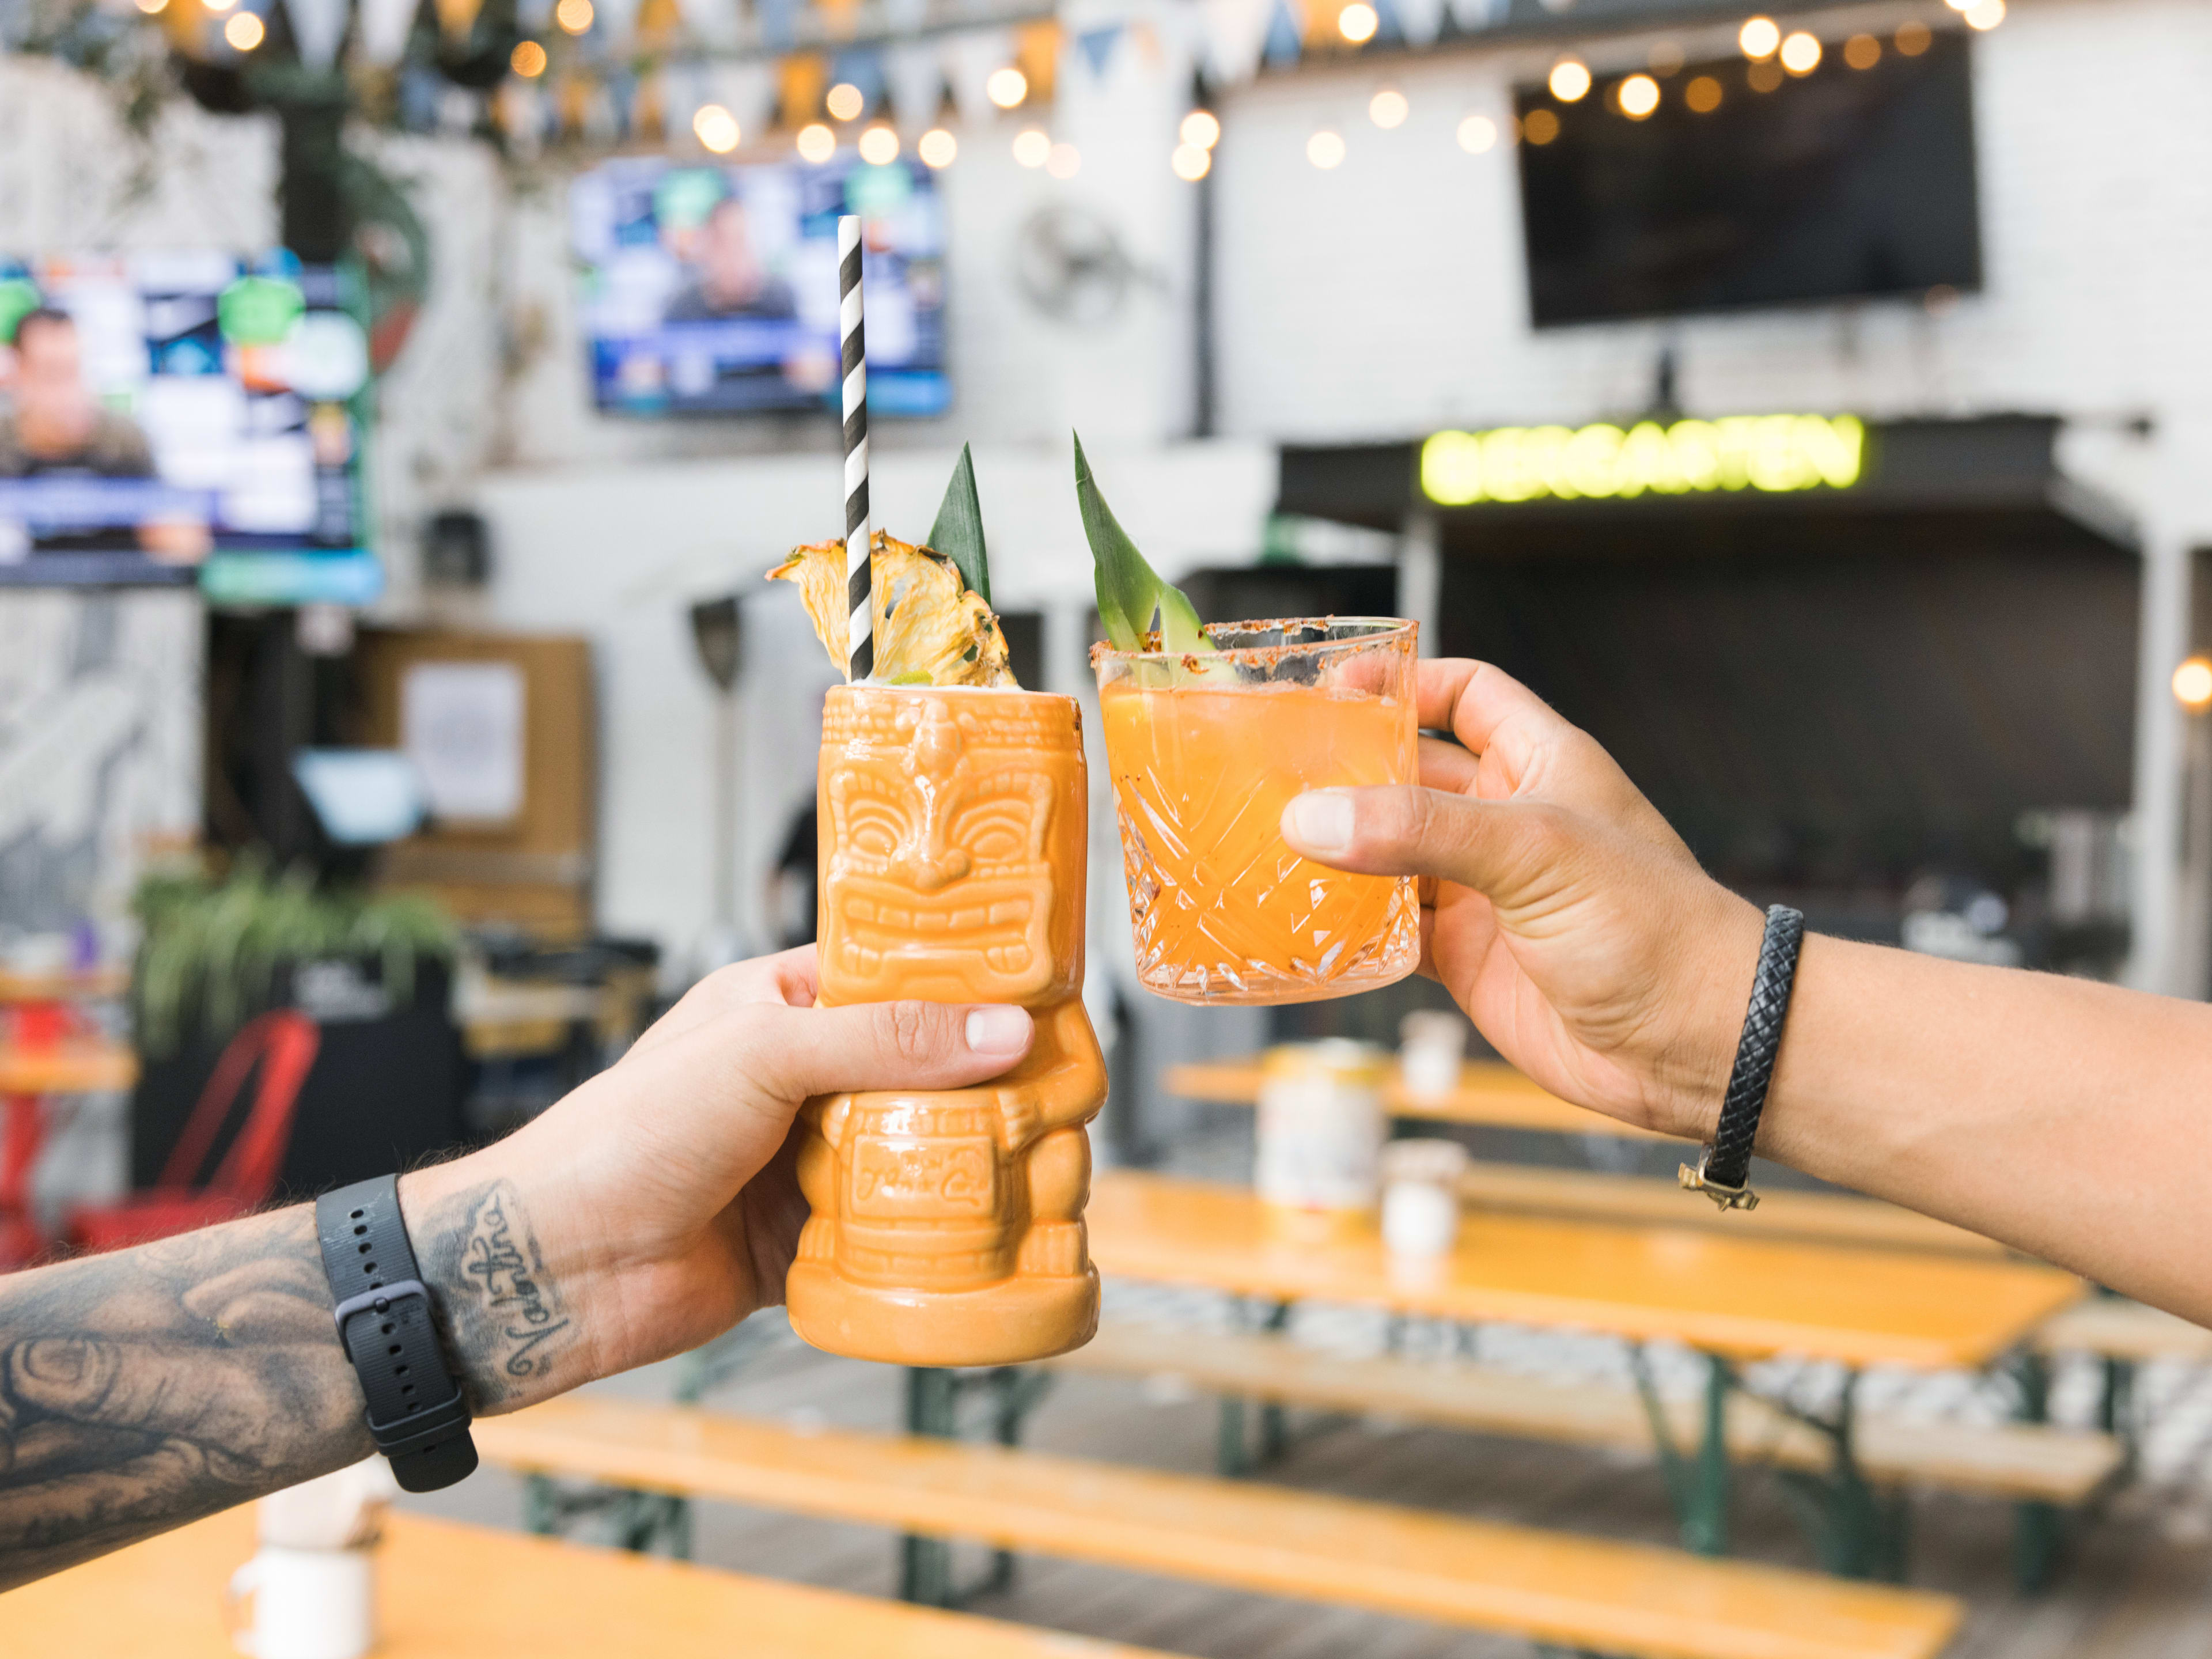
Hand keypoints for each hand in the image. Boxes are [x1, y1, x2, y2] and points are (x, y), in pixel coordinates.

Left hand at [403, 946, 1033, 1410]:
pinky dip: (930, 1242)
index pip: (898, 979)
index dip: (970, 990)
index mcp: (782, 1007)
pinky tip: (981, 1238)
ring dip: (965, 1169)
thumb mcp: (763, 1055)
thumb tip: (1002, 1030)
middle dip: (985, 1091)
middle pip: (922, 1075)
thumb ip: (886, 1039)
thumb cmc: (627, 1135)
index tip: (1046, 1001)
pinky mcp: (805, 1242)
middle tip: (1061, 1099)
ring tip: (1040, 1169)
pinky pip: (889, 1238)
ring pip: (913, 1158)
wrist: (558, 1266)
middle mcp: (802, 1081)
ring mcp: (804, 1163)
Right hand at [1279, 659, 1763, 1139]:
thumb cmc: (1651, 927)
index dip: (1405, 682)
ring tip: (1264, 842)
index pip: (1467, 694)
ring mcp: (1485, 892)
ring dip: (1338, 851)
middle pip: (1411, 774)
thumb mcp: (1536, 851)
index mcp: (1542, 764)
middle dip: (1348, 770)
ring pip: (1391, 855)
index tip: (1333, 685)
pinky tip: (1303, 921)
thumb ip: (1421, 829)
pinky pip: (1392, 930)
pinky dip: (1349, 926)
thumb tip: (1312, 819)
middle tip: (1271, 769)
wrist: (1698, 1045)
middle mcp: (1508, 821)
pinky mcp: (1467, 959)